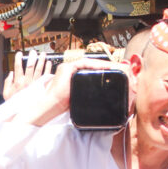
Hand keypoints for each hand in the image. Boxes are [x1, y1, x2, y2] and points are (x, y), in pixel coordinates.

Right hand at [4, 49, 47, 99]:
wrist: (23, 112)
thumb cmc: (14, 102)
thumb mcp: (6, 93)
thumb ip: (7, 82)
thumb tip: (11, 73)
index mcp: (18, 82)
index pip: (18, 67)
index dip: (18, 59)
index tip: (19, 53)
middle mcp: (27, 82)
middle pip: (30, 67)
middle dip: (32, 58)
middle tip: (33, 51)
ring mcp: (35, 84)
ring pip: (39, 70)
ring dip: (41, 61)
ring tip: (43, 54)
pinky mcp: (41, 87)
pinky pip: (45, 76)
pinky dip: (48, 68)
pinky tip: (49, 62)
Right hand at [14, 58, 130, 126]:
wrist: (52, 106)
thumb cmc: (63, 105)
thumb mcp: (78, 98)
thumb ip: (87, 95)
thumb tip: (101, 101)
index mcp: (71, 76)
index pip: (88, 70)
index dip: (101, 70)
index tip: (112, 72)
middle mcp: (69, 69)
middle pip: (89, 65)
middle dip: (103, 66)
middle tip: (115, 68)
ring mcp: (67, 67)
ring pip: (88, 63)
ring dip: (101, 64)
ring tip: (112, 67)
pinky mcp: (67, 68)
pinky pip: (84, 63)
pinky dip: (95, 65)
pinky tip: (104, 67)